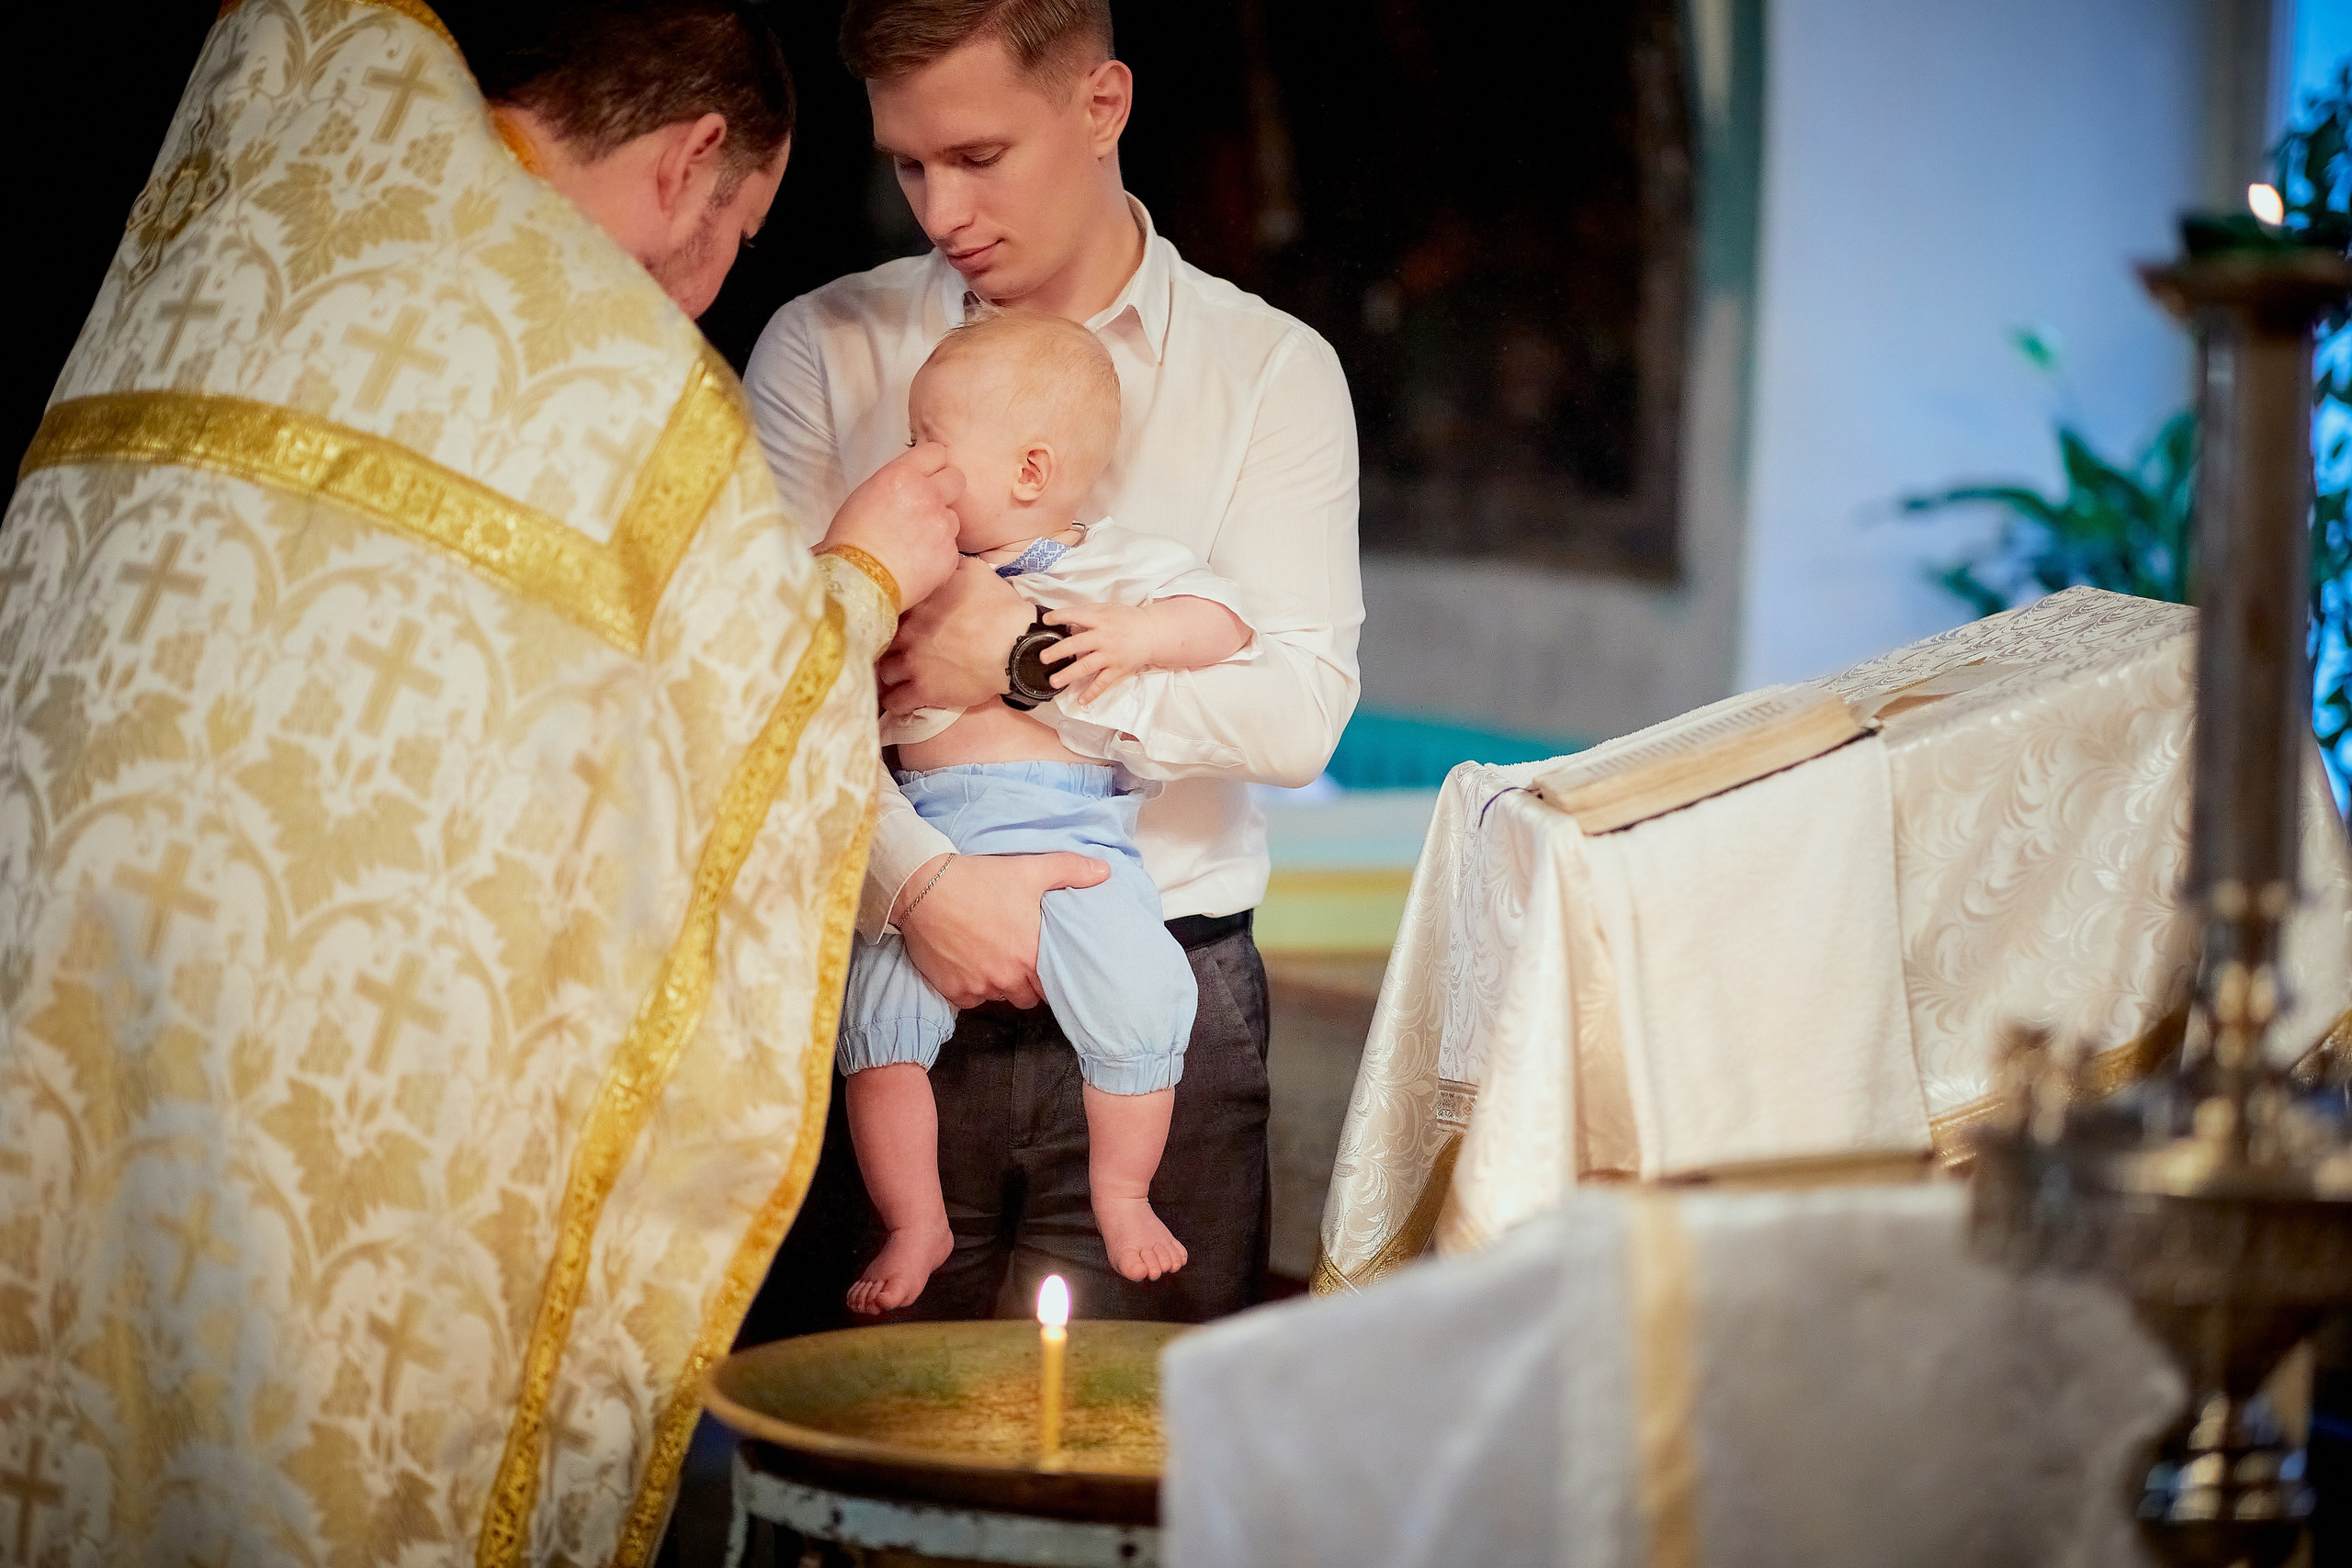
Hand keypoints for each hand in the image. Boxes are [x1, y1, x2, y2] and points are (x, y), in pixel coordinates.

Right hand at [820, 443, 963, 607]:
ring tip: (915, 542)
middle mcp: (927, 496)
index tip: (928, 475)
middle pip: (957, 478)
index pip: (936, 452)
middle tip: (930, 505)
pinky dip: (938, 553)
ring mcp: (942, 526)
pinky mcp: (950, 554)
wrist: (857, 582)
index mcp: (902, 475)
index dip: (933, 465)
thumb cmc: (851, 540)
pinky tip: (917, 561)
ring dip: (940, 525)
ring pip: (954, 516)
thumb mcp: (866, 494)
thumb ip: (896, 481)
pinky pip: (952, 546)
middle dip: (946, 489)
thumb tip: (913, 480)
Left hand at [879, 558, 1034, 716]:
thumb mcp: (975, 571)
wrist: (1015, 647)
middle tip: (893, 650)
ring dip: (888, 674)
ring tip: (895, 677)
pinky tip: (899, 700)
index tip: (897, 622)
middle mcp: (907, 633)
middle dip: (886, 646)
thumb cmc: (1000, 609)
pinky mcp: (923, 691)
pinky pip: (895, 702)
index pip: (887, 608)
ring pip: (883, 673)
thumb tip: (940, 558)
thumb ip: (950, 566)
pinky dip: (895, 702)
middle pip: (880, 641)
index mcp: (917, 604)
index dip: (892, 617)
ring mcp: (912, 663)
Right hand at [897, 851, 1110, 1007]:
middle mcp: (1007, 977)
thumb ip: (1071, 871)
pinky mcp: (953, 990)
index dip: (1051, 976)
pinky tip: (970, 966)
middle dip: (1027, 983)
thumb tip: (1104, 871)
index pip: (1053, 985)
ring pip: (999, 998)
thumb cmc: (980, 879)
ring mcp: (978, 986)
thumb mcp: (1030, 870)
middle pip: (1027, 997)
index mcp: (1031, 955)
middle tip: (1020, 960)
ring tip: (995, 960)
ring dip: (1000, 985)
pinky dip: (972, 988)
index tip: (1045, 964)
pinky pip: (970, 1000)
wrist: (924, 887)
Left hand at [1041, 602, 1154, 703]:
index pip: (1076, 615)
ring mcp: (1110, 655)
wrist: (1153, 633)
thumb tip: (1068, 623)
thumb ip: (1089, 614)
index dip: (1060, 616)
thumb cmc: (1128, 620)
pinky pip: (1103, 683)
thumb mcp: (1108, 610)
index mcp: (1100, 620)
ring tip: (1054, 681)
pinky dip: (1092, 693)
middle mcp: (1104, 638)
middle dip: (1058, 651)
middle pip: (1077, 644)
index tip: (1046, 620)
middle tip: (1043, 657)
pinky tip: (1081, 701)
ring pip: (1086, 666)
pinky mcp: (1118, 669)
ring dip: (1069, 674)